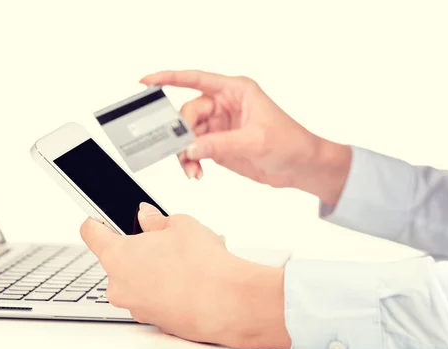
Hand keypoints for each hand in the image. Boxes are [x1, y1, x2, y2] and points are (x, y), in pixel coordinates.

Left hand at [80, 202, 290, 348]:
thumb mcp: (180, 225)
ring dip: (154, 270)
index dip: (97, 221)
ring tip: (184, 262)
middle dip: (139, 249)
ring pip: (137, 280)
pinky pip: (153, 298)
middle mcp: (119, 285)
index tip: (102, 218)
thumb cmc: (203, 265)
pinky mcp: (153, 322)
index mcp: (118, 255)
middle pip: (118, 259)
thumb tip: (146, 217)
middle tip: (165, 242)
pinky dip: (165, 289)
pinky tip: (189, 281)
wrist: (228, 304)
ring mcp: (135, 306)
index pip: (90, 232)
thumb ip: (155, 220)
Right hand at [140, 70, 350, 204]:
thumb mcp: (254, 141)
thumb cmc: (290, 143)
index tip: (147, 81)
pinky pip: (194, 150)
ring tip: (191, 169)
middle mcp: (225, 105)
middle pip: (188, 113)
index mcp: (236, 91)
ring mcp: (220, 126)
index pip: (197, 79)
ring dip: (185, 152)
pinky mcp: (218, 144)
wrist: (301, 167)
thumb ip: (220, 144)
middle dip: (181, 133)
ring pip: (187, 134)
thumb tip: (190, 148)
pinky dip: (191, 161)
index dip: (170, 78)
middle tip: (182, 151)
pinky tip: (196, 172)